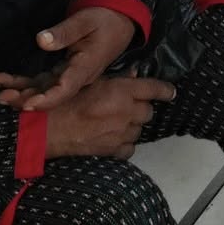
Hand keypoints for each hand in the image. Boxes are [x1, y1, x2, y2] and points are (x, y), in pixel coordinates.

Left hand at [0, 7, 136, 111]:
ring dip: (22, 92)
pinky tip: (6, 82)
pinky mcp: (65, 71)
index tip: (27, 104)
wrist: (119, 21)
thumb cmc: (104, 19)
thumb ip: (65, 31)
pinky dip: (25, 83)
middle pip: (51, 94)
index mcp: (86, 67)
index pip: (66, 88)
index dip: (47, 99)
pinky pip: (43, 81)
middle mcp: (78, 77)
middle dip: (26, 98)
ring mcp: (71, 75)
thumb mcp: (86, 20)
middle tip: (2, 97)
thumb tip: (41, 40)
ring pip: (44, 89)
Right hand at [44, 75, 176, 159]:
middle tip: (126, 107)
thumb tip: (135, 74)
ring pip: (139, 129)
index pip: (154, 89)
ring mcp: (123, 133)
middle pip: (148, 111)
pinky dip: (125, 144)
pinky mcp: (114, 150)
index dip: (165, 90)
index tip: (171, 92)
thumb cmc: (70, 99)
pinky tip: (114, 139)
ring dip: (132, 126)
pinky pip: (129, 148)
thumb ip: (117, 78)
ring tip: (116, 123)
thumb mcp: (93, 81)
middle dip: (140, 109)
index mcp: (124, 91)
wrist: (52, 128)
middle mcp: (128, 112)